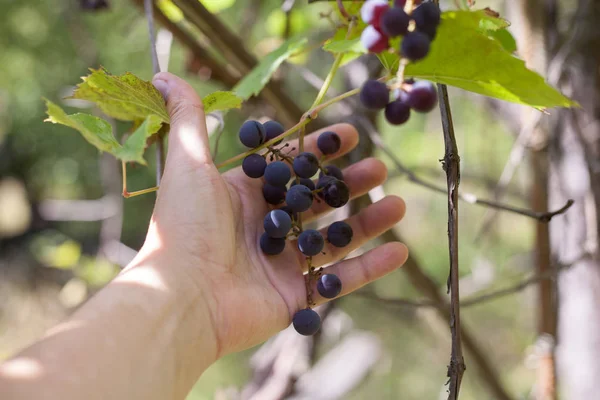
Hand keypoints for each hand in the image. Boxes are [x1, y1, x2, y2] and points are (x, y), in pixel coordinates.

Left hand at [138, 72, 408, 357]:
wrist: (183, 298)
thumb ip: (188, 119)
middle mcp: (265, 229)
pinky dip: (369, 268)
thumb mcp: (187, 164)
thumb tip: (166, 75)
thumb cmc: (185, 228)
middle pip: (317, 201)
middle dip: (349, 183)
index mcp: (243, 197)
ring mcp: (281, 264)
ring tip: (399, 205)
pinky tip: (399, 251)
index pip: (290, 168)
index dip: (319, 149)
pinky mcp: (294, 297)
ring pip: (334, 239)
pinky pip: (339, 281)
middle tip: (379, 168)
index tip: (350, 133)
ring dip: (368, 222)